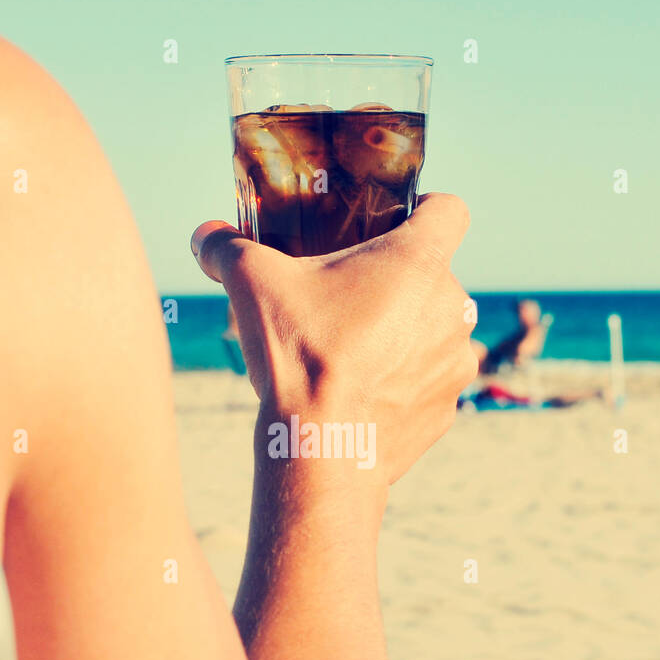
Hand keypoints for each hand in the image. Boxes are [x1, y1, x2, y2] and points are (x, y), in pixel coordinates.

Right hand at [192, 195, 475, 484]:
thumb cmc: (297, 356)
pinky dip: (406, 383)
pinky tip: (366, 392)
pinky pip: (431, 381)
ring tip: (358, 350)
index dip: (426, 209)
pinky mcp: (446, 407)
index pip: (449, 210)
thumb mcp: (251, 284)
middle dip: (399, 283)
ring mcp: (454, 361)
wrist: (321, 450)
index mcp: (418, 262)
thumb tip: (204, 237)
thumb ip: (227, 249)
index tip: (397, 223)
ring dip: (408, 334)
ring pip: (436, 331)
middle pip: (434, 276)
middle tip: (350, 298)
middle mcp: (451, 307)